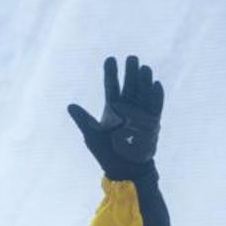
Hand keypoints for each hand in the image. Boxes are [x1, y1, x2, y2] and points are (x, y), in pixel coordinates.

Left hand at [67, 55, 161, 179]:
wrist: (123, 169)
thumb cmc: (106, 153)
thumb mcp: (92, 135)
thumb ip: (83, 119)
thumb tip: (70, 105)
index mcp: (112, 109)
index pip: (112, 86)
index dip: (111, 73)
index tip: (110, 59)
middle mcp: (127, 109)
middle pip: (129, 86)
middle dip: (129, 72)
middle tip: (130, 57)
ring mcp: (140, 114)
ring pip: (143, 93)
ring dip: (143, 81)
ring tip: (143, 67)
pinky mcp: (152, 123)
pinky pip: (155, 107)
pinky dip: (155, 97)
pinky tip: (155, 85)